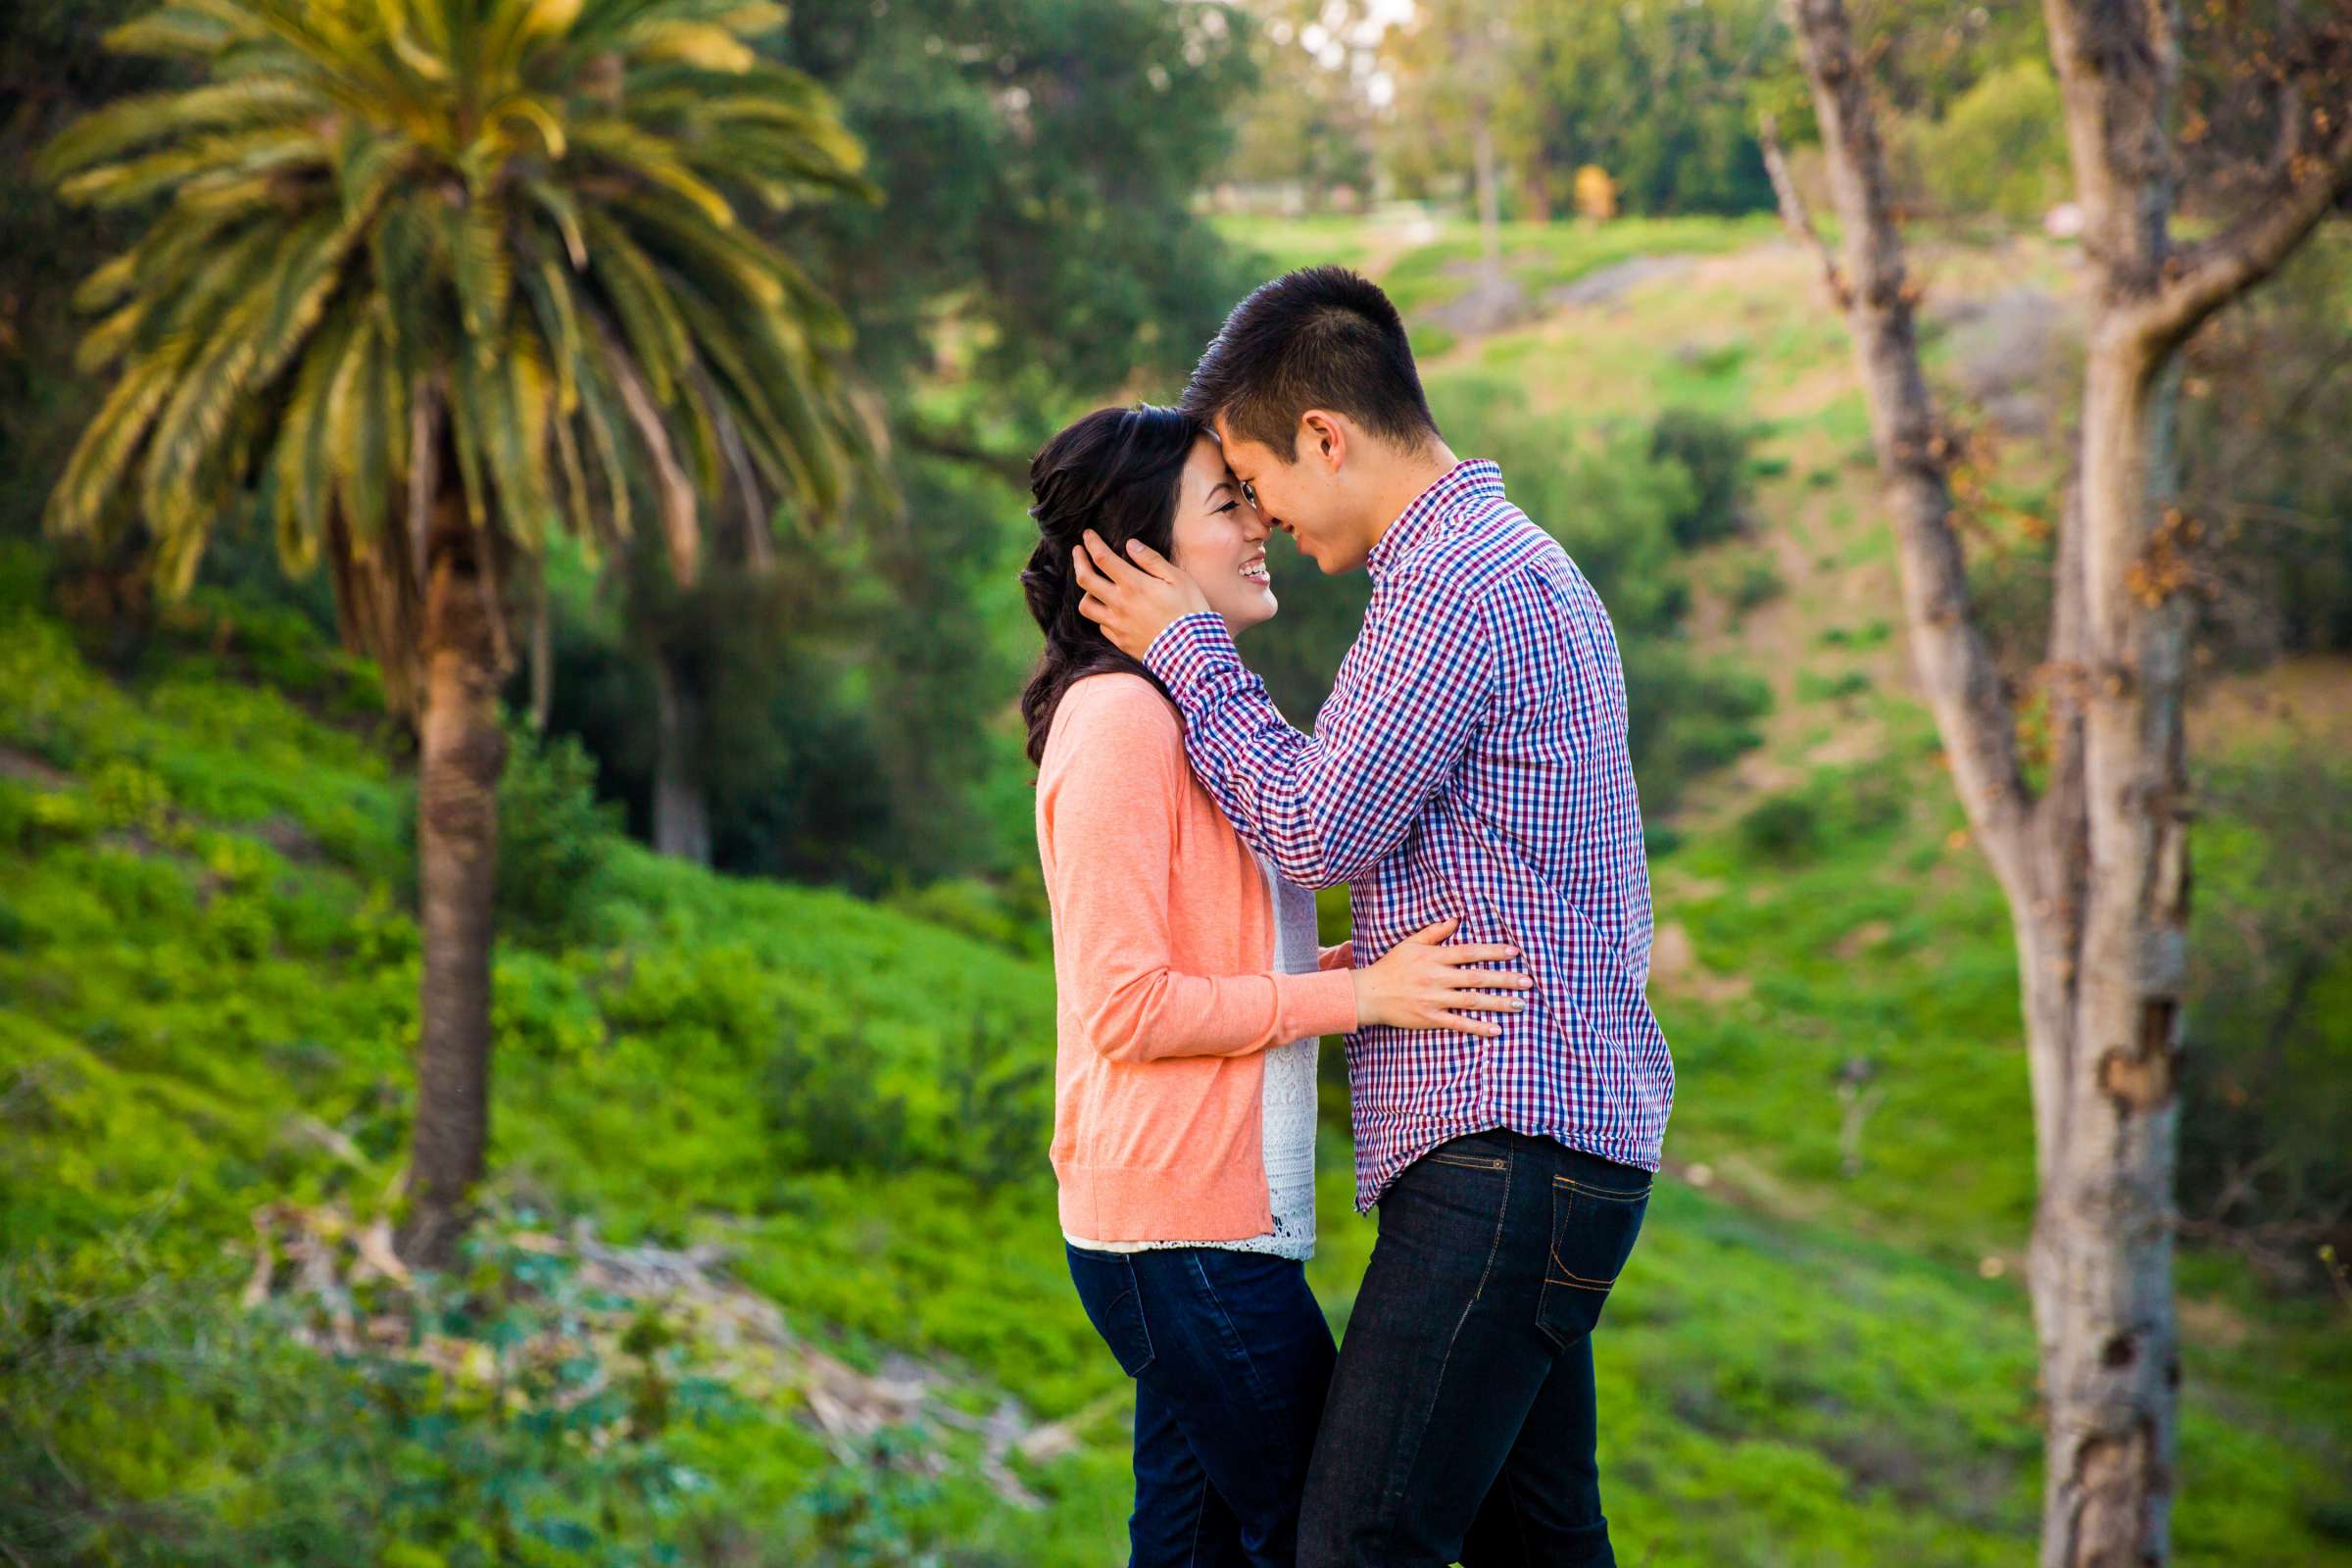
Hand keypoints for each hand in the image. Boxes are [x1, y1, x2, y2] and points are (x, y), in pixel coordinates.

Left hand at [1071, 529, 1210, 658]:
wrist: (1192, 652)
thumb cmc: (1189, 611)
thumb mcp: (1177, 579)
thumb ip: (1151, 560)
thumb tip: (1130, 544)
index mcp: (1133, 585)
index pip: (1102, 558)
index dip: (1091, 543)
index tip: (1087, 535)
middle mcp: (1119, 604)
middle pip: (1085, 579)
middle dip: (1078, 560)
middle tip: (1077, 551)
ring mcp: (1117, 625)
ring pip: (1086, 606)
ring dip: (1085, 592)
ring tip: (1092, 586)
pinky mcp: (1121, 641)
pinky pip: (1101, 625)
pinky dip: (1101, 615)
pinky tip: (1109, 610)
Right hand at [1350, 918, 1533, 1037]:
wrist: (1369, 994)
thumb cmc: (1391, 967)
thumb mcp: (1410, 944)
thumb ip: (1433, 932)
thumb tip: (1456, 919)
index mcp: (1434, 957)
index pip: (1469, 952)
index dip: (1493, 951)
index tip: (1515, 952)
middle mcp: (1436, 977)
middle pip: (1477, 977)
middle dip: (1504, 978)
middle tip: (1528, 981)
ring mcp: (1434, 999)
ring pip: (1472, 1001)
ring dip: (1498, 1002)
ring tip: (1520, 1003)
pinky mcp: (1430, 1018)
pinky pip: (1458, 1024)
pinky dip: (1478, 1027)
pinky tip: (1496, 1030)